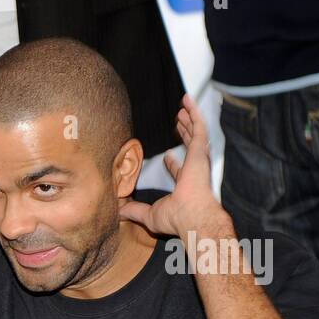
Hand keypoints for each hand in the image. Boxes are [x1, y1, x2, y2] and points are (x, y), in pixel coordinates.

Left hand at [119, 92, 226, 238]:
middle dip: (184, 133)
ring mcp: (199, 160)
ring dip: (189, 119)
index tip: (167, 157)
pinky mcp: (200, 152)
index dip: (173, 164)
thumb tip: (117, 212)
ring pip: (195, 133)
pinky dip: (194, 112)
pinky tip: (187, 100)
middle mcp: (194, 170)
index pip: (179, 171)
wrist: (192, 217)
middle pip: (190, 147)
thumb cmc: (176, 219)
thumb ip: (134, 211)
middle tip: (178, 121)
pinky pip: (199, 126)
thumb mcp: (148, 214)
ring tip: (183, 107)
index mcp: (185, 184)